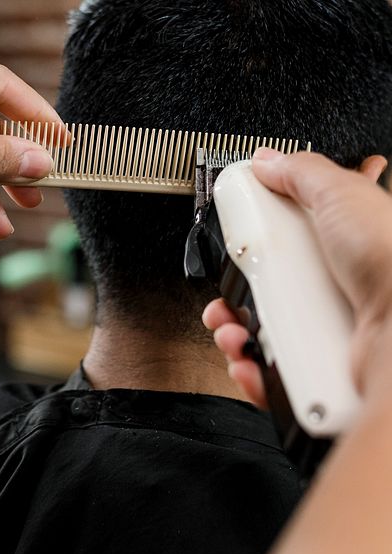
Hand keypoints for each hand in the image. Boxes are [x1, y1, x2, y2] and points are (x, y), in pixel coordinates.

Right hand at [203, 151, 391, 406]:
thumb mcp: (343, 193)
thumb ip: (302, 172)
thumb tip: (268, 160)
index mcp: (346, 242)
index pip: (299, 231)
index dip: (266, 233)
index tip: (244, 233)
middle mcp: (336, 286)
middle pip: (267, 283)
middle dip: (234, 289)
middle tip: (230, 287)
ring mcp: (325, 328)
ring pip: (261, 330)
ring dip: (234, 330)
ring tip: (233, 327)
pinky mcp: (316, 366)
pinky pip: (270, 370)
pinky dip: (250, 367)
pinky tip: (247, 356)